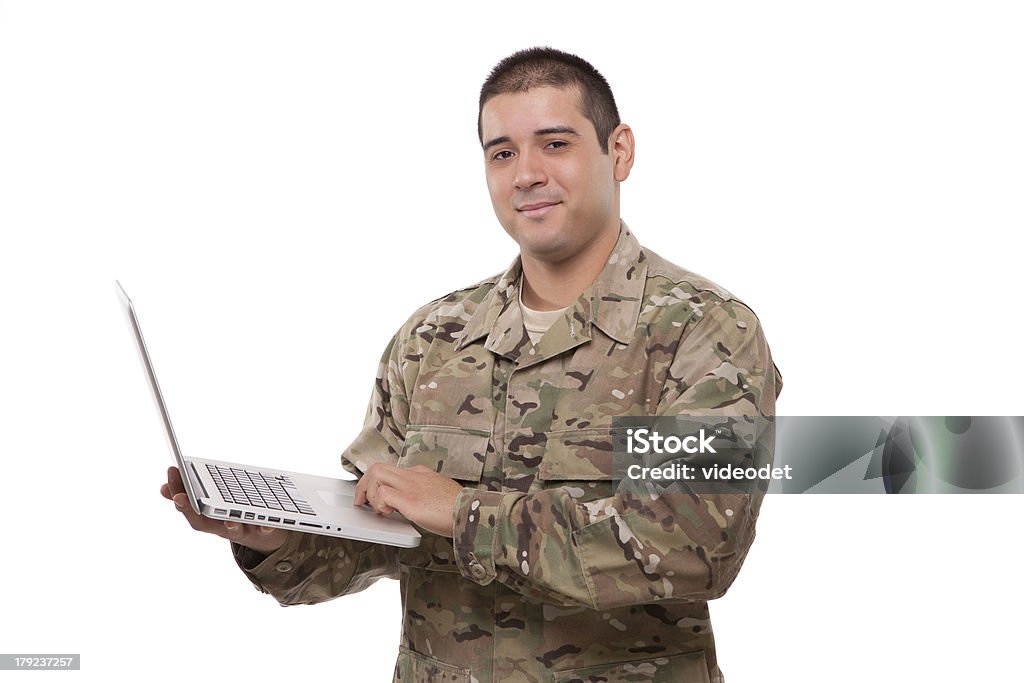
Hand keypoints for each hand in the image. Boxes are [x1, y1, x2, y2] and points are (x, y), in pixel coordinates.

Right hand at [160, 466, 289, 554]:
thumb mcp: (211, 507)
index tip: (170, 474)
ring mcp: (241, 530)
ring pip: (233, 531)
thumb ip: (190, 497)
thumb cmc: (232, 516)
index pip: (188, 509)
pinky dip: (265, 527)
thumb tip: (163, 488)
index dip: (176, 496)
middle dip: (189, 510)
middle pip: (203, 523)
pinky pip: (263, 531)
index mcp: (209, 519)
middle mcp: (221, 528)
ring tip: (230, 520)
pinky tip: (267, 522)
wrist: (263, 536)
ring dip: (231, 526)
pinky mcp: (261, 531)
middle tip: (179, 497)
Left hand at [353, 463, 463, 536]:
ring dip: (369, 493)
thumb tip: (409, 504)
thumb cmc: (459, 509)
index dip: (376, 482)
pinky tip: (388, 514)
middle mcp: (414, 475)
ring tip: (376, 508)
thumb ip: (423, 493)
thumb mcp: (439, 494)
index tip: (372, 495)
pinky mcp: (411, 500)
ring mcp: (411, 486)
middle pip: (377, 467)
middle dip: (363, 484)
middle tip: (361, 500)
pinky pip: (383, 494)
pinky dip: (379, 504)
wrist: (472, 512)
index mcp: (421, 473)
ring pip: (376, 474)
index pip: (391, 470)